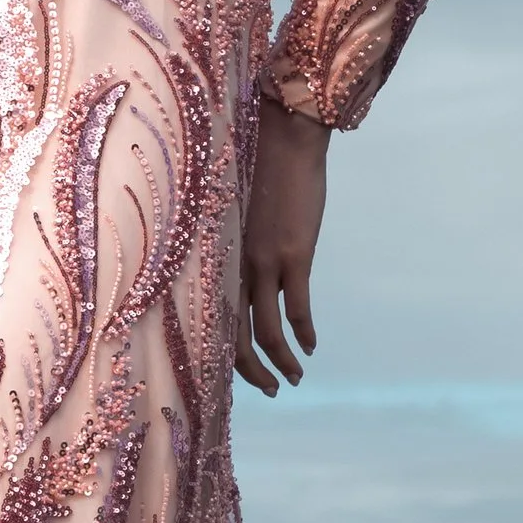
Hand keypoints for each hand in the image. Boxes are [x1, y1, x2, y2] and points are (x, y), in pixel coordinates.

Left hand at [238, 92, 329, 397]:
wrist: (282, 134)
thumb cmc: (253, 165)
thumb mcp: (229, 210)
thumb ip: (229, 239)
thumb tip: (234, 260)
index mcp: (213, 256)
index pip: (210, 318)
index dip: (221, 351)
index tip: (236, 368)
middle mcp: (232, 265)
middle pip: (235, 337)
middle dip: (252, 371)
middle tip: (269, 388)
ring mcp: (263, 262)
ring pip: (267, 332)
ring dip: (281, 362)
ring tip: (294, 378)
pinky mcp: (294, 254)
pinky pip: (297, 308)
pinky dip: (303, 334)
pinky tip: (311, 347)